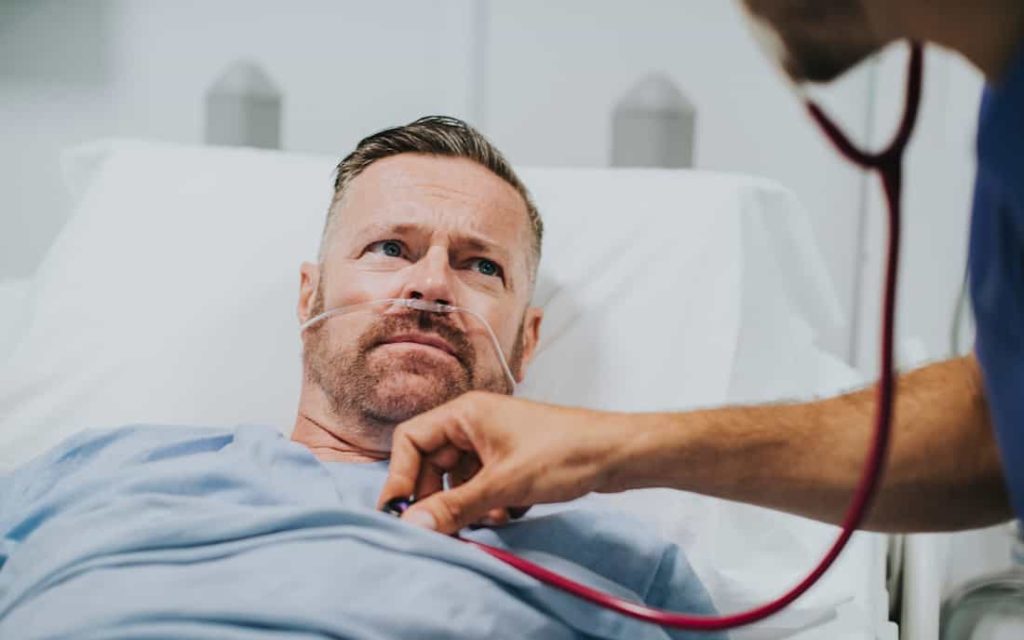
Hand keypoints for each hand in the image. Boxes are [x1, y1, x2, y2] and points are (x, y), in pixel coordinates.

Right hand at [378, 391, 633, 533]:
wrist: (618, 453)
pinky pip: (481, 485)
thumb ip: (455, 507)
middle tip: (443, 528)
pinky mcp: (510, 460)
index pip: (411, 440)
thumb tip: (412, 526)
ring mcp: (493, 442)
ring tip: (490, 519)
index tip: (400, 513)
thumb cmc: (564, 454)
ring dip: (465, 504)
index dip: (399, 476)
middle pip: (431, 463)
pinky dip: (488, 503)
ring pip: (457, 479)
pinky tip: (510, 514)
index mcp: (465, 413)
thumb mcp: (504, 485)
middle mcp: (474, 423)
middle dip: (437, 497)